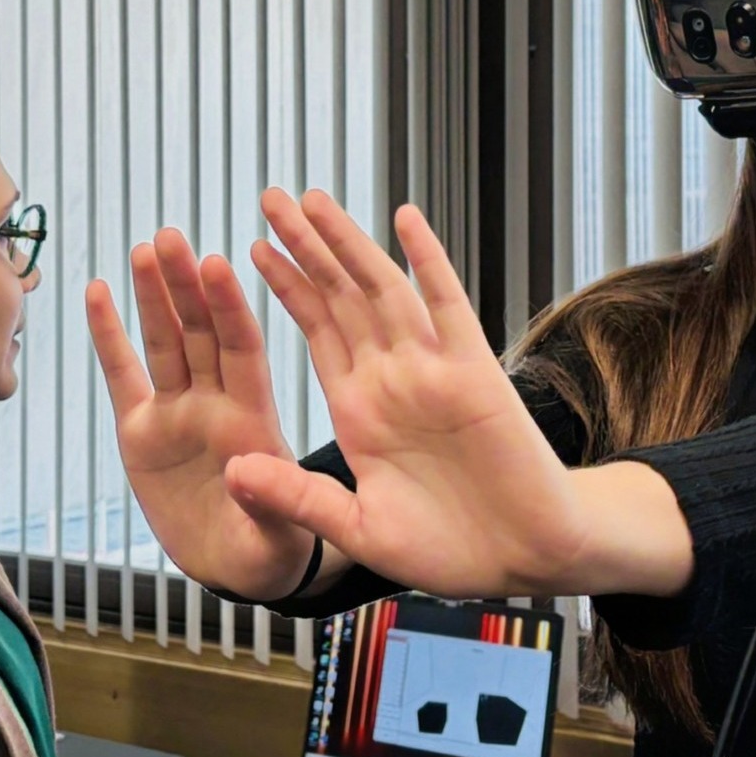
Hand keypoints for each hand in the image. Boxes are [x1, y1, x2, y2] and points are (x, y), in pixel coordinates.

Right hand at [86, 229, 317, 600]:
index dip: (230, 307)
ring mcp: (176, 411)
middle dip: (186, 285)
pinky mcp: (141, 431)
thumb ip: (269, 503)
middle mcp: (215, 404)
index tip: (218, 265)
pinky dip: (110, 336)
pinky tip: (99, 292)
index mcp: (254, 418)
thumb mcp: (278, 535)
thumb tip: (242, 475)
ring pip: (164, 342)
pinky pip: (123, 376)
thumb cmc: (269, 548)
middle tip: (172, 237)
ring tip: (145, 248)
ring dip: (153, 297)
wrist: (236, 566)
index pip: (242, 350)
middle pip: (200, 333)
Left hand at [227, 189, 617, 597]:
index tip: (248, 250)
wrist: (525, 559)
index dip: (284, 290)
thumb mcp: (358, 529)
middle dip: (305, 248)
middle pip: (340, 298)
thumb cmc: (450, 549)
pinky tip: (404, 219)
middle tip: (270, 197)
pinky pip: (447, 305)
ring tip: (310, 200)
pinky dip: (427, 259)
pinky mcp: (474, 372)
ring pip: (382, 290)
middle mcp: (391, 379)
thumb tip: (230, 471)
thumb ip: (298, 498)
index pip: (315, 334)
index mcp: (359, 411)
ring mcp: (432, 370)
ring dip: (347, 243)